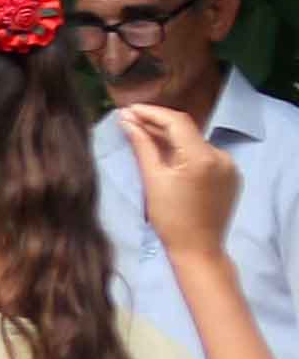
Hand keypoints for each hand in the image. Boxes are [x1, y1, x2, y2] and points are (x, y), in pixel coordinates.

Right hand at [131, 100, 242, 258]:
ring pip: (195, 142)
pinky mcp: (231, 175)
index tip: (128, 110)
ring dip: (171, 138)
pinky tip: (167, 155)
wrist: (198, 249)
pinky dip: (185, 151)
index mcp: (202, 157)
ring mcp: (230, 166)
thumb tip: (126, 121)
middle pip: (186, 131)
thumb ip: (142, 146)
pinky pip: (205, 155)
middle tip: (130, 120)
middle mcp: (222, 156)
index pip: (176, 121)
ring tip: (144, 136)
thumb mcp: (152, 179)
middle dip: (158, 124)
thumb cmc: (170, 218)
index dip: (151, 112)